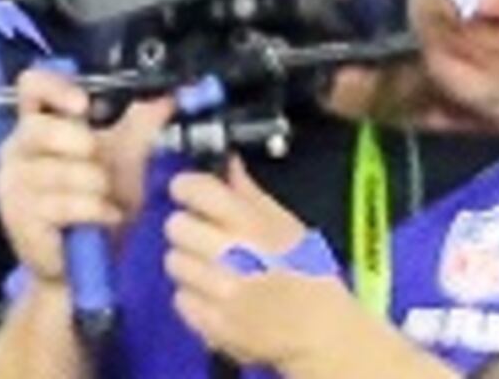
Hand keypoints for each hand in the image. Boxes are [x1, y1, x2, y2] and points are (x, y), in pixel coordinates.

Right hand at [0, 67, 174, 288]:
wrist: (87, 267)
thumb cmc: (101, 208)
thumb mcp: (125, 162)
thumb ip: (140, 127)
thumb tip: (168, 96)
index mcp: (36, 127)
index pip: (31, 85)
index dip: (56, 87)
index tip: (84, 104)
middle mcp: (14, 149)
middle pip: (44, 128)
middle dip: (86, 151)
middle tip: (100, 172)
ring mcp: (12, 182)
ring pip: (66, 169)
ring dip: (98, 189)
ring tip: (104, 203)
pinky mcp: (18, 215)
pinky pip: (69, 203)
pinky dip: (96, 212)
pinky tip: (103, 220)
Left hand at [158, 160, 404, 374]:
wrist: (324, 334)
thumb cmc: (308, 274)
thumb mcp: (288, 226)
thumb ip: (250, 194)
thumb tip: (226, 163)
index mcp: (252, 224)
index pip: (192, 188)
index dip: (188, 189)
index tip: (193, 197)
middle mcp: (232, 254)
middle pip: (175, 225)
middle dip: (190, 231)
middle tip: (209, 242)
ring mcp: (220, 292)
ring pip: (174, 262)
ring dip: (191, 266)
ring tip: (216, 273)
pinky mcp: (212, 324)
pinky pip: (180, 299)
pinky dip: (195, 299)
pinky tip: (216, 299)